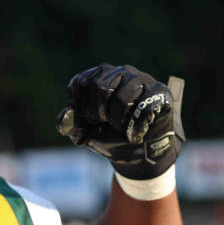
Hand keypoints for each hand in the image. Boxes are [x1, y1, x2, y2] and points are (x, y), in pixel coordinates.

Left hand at [56, 64, 183, 179]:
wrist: (134, 152)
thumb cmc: (108, 135)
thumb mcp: (84, 132)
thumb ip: (71, 123)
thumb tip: (64, 117)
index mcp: (97, 76)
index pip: (80, 83)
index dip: (81, 107)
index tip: (89, 119)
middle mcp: (119, 72)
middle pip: (99, 86)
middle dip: (97, 113)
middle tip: (104, 123)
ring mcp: (140, 79)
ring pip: (122, 98)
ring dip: (117, 120)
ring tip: (121, 126)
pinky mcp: (159, 91)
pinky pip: (144, 106)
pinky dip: (135, 126)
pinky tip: (134, 132)